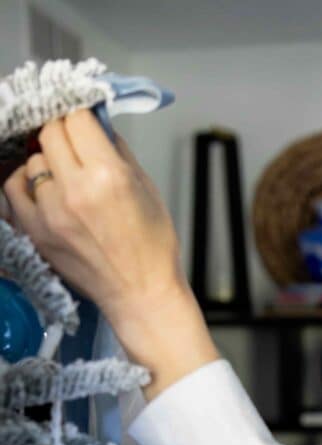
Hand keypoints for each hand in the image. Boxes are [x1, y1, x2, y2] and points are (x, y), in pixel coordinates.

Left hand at [2, 109, 218, 395]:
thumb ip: (118, 151)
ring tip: (65, 177)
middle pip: (51, 132)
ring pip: (33, 160)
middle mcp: (76, 190)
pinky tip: (43, 189)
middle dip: (64, 133)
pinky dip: (26, 183)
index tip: (87, 126)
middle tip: (76, 147)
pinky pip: (15, 188)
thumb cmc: (153, 247)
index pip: (77, 118)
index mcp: (109, 175)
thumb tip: (96, 125)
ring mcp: (51, 213)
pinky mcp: (36, 231)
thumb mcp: (147, 188)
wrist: (141, 294)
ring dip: (48, 161)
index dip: (84, 118)